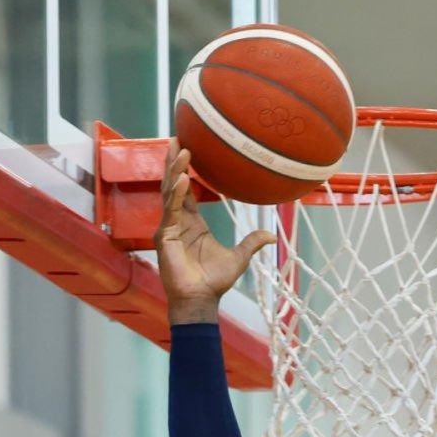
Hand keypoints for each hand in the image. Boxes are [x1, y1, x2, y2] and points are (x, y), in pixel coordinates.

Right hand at [155, 140, 277, 323]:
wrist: (202, 300)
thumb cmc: (214, 281)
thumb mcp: (239, 258)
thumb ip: (251, 242)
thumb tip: (271, 235)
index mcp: (192, 223)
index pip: (184, 190)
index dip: (183, 170)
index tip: (186, 148)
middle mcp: (178, 221)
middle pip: (172, 184)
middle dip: (173, 161)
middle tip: (177, 136)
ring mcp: (169, 228)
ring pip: (169, 192)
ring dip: (174, 171)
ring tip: (181, 150)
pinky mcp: (165, 237)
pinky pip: (170, 211)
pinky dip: (176, 194)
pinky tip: (181, 179)